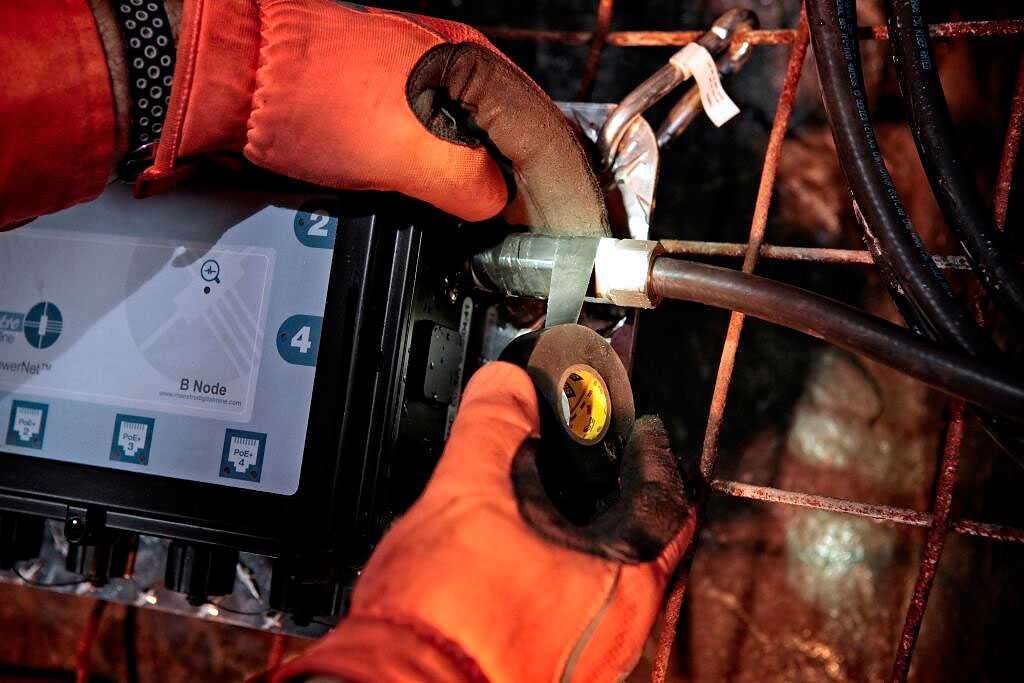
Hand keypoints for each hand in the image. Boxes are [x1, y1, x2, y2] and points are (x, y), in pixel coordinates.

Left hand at [140, 0, 607, 233]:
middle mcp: (454, 71)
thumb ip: (474, 187)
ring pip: (478, 148)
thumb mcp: (410, 157)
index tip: (558, 235)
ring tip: (499, 232)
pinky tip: (449, 206)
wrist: (230, 81)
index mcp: (473, 68)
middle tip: (534, 241)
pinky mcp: (390, 108)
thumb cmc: (305, 97)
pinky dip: (452, 183)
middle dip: (529, 194)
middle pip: (517, 142)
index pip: (543, 136)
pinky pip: (440, 151)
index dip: (555, 192)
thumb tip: (499, 208)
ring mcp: (422, 88)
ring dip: (490, 191)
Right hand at [271, 362, 693, 681]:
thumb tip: (510, 384)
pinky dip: (552, 580)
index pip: (667, 498)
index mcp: (623, 578)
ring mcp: (586, 656)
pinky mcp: (546, 672)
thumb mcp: (466, 493)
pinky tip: (513, 566)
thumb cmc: (446, 625)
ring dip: (582, 543)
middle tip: (585, 466)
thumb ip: (496, 426)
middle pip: (639, 543)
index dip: (649, 452)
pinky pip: (567, 613)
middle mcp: (618, 626)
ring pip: (603, 582)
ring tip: (545, 510)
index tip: (634, 431)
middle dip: (613, 499)